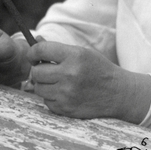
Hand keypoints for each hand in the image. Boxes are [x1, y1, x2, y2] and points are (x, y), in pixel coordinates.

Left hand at [25, 41, 150, 123]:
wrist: (118, 93)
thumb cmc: (98, 70)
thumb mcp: (82, 53)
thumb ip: (57, 49)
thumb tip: (35, 40)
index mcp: (75, 56)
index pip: (40, 50)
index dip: (33, 52)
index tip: (34, 56)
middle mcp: (70, 75)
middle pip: (36, 72)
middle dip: (38, 70)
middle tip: (47, 70)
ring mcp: (67, 94)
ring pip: (38, 88)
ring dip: (44, 85)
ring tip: (57, 82)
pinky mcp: (66, 109)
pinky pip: (46, 102)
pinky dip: (51, 98)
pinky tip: (64, 94)